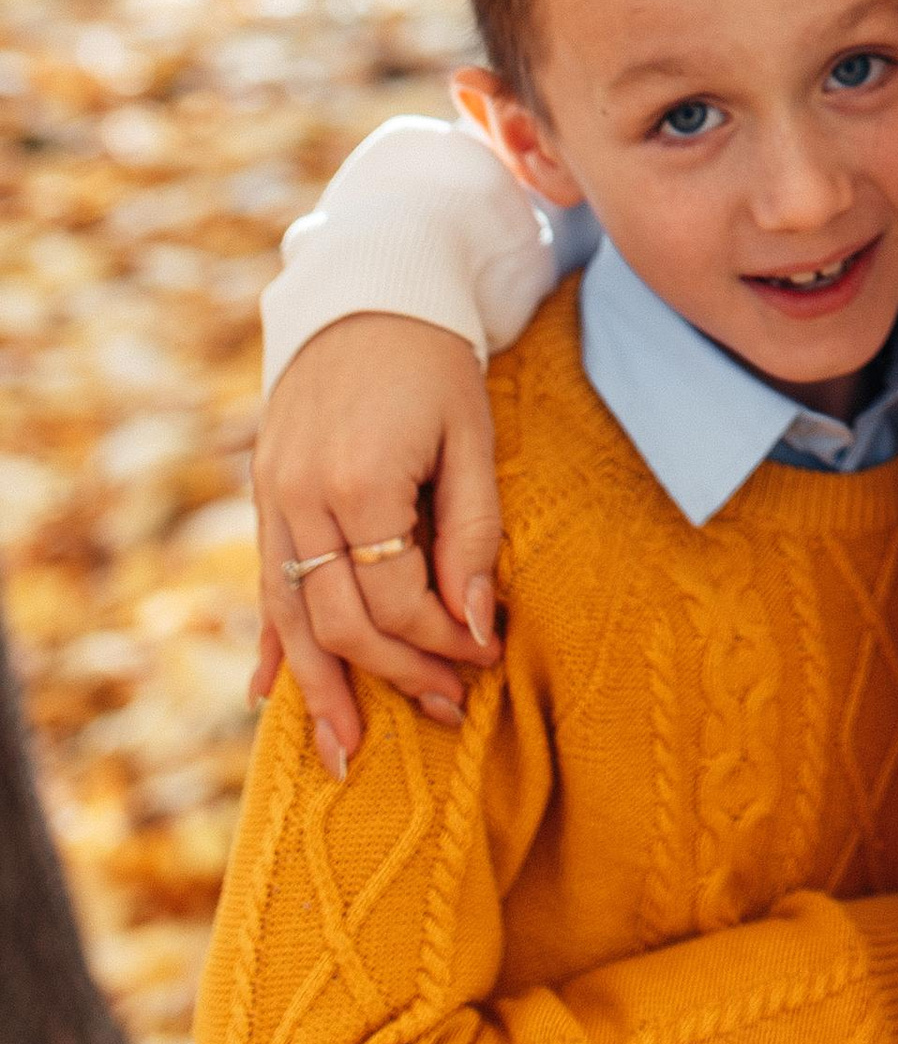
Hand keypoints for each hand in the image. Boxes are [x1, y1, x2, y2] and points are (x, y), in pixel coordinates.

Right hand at [253, 316, 502, 770]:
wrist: (367, 290)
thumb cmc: (436, 361)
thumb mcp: (472, 437)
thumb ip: (473, 532)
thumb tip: (476, 625)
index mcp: (361, 482)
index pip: (400, 599)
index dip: (444, 638)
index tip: (487, 656)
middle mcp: (302, 497)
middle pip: (343, 620)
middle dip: (397, 674)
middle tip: (448, 709)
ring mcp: (272, 496)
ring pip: (291, 615)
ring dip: (321, 687)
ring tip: (346, 752)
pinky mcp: (264, 491)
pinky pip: (265, 581)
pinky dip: (270, 639)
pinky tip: (270, 692)